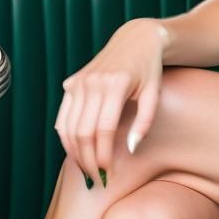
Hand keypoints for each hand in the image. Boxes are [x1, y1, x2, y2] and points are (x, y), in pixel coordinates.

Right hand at [53, 18, 168, 187]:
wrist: (136, 39)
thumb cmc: (150, 69)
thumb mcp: (154, 93)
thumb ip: (145, 122)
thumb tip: (130, 150)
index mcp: (115, 84)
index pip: (103, 130)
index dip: (103, 155)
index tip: (108, 174)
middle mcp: (92, 82)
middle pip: (83, 132)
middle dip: (87, 160)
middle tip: (96, 179)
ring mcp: (78, 82)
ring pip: (68, 127)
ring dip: (74, 153)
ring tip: (87, 170)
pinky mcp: (71, 83)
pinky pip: (63, 117)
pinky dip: (66, 137)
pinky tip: (76, 152)